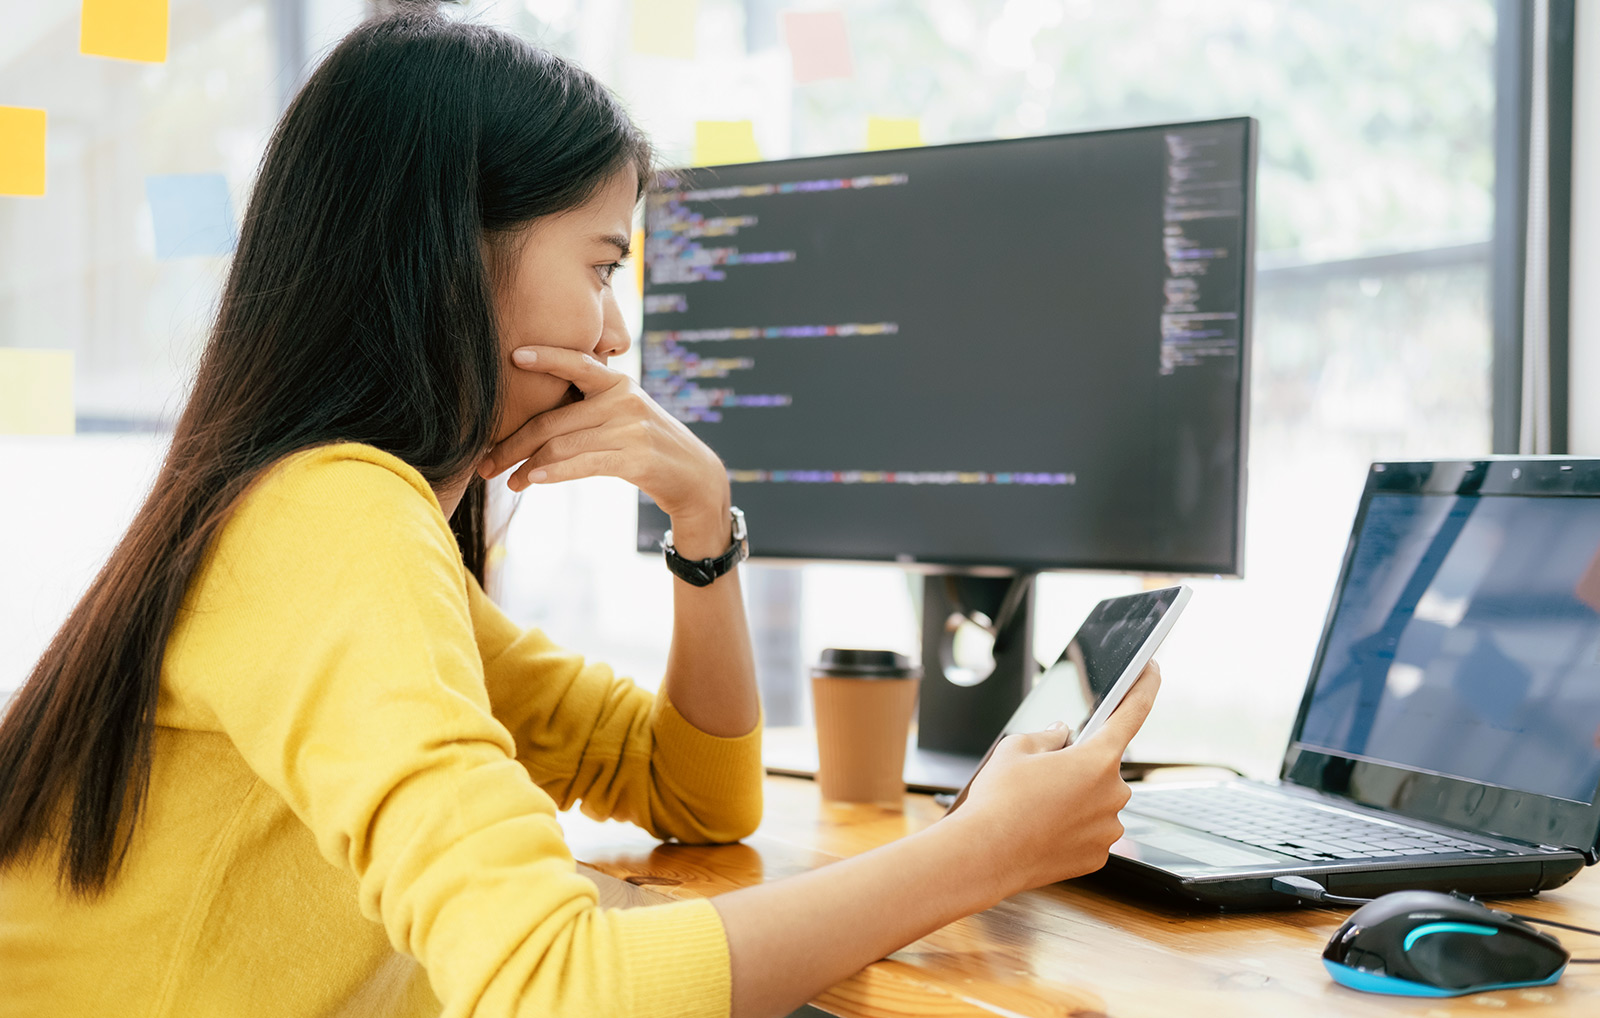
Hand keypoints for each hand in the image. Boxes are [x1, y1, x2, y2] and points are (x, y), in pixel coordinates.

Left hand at [478, 346, 730, 527]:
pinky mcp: (634, 458)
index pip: (576, 363)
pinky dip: (553, 472)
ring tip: (505, 481)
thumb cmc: (647, 445)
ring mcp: (630, 428)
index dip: (545, 357)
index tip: (512, 355)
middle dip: (513, 443)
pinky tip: (532, 479)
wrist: (694, 476)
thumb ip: (589, 408)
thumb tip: (535, 422)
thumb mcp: (623, 415)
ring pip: (562, 444)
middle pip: (553, 420)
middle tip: (485, 461)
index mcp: (618, 383)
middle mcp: (624, 399)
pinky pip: (582, 463)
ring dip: (526, 465)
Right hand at [943, 662, 1160, 897]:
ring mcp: (1108, 828)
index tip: (1151, 669)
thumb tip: (1061, 735)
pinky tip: (1045, 829)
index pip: (1133, 712)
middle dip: (1080, 764)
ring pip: (1098, 801)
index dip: (1145, 685)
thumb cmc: (999, 800)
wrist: (985, 854)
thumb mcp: (1016, 748)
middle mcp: (1112, 793)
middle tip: (1046, 774)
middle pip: (1104, 766)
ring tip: (1039, 806)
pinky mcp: (1098, 855)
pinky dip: (1073, 827)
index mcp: (1097, 759)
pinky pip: (1092, 831)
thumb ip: (1048, 735)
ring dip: (1077, 798)